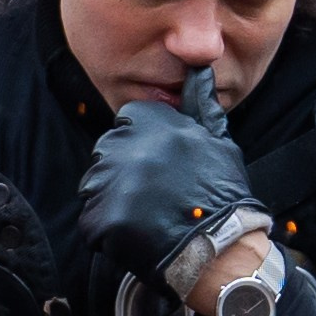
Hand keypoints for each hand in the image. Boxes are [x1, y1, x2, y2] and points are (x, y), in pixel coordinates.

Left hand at [77, 67, 253, 299]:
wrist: (222, 246)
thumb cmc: (222, 193)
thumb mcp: (218, 140)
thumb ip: (199, 103)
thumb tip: (198, 69)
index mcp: (151, 122)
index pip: (127, 123)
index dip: (140, 147)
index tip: (158, 168)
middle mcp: (126, 146)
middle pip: (107, 154)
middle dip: (124, 174)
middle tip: (153, 198)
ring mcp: (111, 182)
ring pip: (96, 187)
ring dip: (115, 202)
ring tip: (147, 218)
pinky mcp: (101, 217)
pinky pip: (93, 223)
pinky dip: (109, 233)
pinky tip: (138, 237)